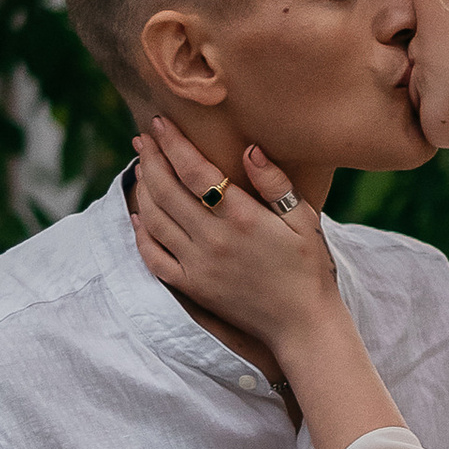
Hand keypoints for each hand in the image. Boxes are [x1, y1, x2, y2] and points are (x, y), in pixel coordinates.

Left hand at [132, 113, 340, 355]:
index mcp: (242, 217)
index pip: (195, 171)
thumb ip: (276, 183)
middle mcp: (213, 239)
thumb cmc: (309, 269)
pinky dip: (142, 234)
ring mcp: (198, 265)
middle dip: (151, 159)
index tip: (159, 123)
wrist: (302, 325)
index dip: (173, 144)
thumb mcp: (304, 220)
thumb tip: (250, 148)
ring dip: (143, 189)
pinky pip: (154, 257)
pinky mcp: (192, 287)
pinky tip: (140, 216)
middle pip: (167, 190)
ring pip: (155, 219)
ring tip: (142, 168)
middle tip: (143, 139)